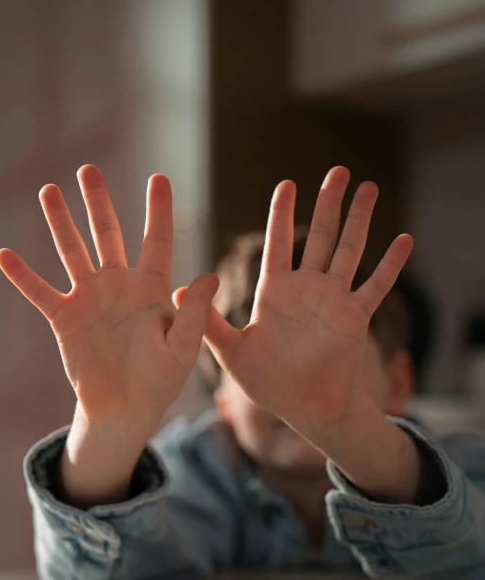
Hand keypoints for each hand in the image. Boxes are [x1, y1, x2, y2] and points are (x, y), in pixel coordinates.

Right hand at [0, 166, 218, 425]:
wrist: (127, 408)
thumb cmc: (161, 379)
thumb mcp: (184, 347)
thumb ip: (195, 313)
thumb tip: (212, 276)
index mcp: (151, 287)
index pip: (156, 240)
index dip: (157, 210)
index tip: (158, 177)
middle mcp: (119, 284)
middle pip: (108, 234)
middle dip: (98, 202)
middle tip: (88, 170)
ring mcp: (89, 298)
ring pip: (72, 251)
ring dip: (60, 222)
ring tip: (48, 191)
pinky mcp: (65, 318)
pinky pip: (40, 292)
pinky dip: (22, 276)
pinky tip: (4, 255)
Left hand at [174, 167, 412, 432]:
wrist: (305, 408)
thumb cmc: (268, 383)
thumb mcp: (232, 353)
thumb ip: (208, 322)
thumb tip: (174, 292)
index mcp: (276, 292)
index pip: (279, 243)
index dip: (282, 214)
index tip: (286, 183)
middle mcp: (307, 289)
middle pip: (320, 236)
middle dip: (329, 203)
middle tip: (338, 171)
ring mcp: (333, 300)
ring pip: (350, 250)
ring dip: (360, 220)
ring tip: (369, 188)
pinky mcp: (355, 318)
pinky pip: (376, 286)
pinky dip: (391, 264)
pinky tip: (405, 240)